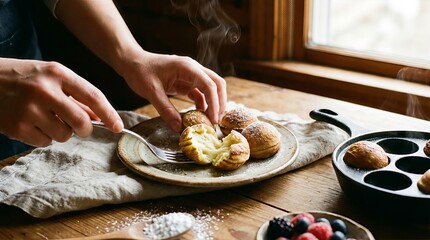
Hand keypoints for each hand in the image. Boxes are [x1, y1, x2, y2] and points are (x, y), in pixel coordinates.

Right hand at [0, 58, 122, 146]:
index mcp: (57, 73)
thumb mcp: (50, 76)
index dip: (109, 114)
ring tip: (45, 119)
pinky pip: (45, 143)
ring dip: (61, 132)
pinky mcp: (17, 127)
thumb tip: (100, 117)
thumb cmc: (23, 77)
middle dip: (84, 129)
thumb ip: (76, 95)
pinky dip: (43, 137)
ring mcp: (29, 110)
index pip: (92, 96)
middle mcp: (44, 91)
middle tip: (79, 127)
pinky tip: (31, 124)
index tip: (119, 127)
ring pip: (64, 135)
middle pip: (81, 122)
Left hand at [119, 51, 226, 131]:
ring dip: (214, 103)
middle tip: (217, 121)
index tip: (213, 120)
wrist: (131, 62)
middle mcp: (193, 68)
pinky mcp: (186, 81)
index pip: (209, 85)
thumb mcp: (151, 92)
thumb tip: (178, 127)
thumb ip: (166, 110)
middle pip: (217, 84)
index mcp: (186, 67)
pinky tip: (199, 115)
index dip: (215, 103)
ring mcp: (191, 74)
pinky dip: (203, 104)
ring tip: (211, 121)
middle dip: (220, 102)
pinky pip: (200, 92)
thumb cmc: (140, 72)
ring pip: (211, 88)